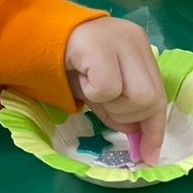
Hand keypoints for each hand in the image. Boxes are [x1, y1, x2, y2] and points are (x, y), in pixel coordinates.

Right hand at [64, 18, 166, 163]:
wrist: (33, 35)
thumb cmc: (69, 65)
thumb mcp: (101, 90)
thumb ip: (122, 110)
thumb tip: (140, 143)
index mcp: (140, 50)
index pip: (158, 95)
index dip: (154, 131)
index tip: (148, 157)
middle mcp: (136, 41)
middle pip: (152, 99)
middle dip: (128, 117)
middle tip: (103, 108)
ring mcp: (120, 40)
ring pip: (137, 96)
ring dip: (111, 106)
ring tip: (90, 88)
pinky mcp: (100, 45)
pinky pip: (108, 87)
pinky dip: (93, 94)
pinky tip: (80, 79)